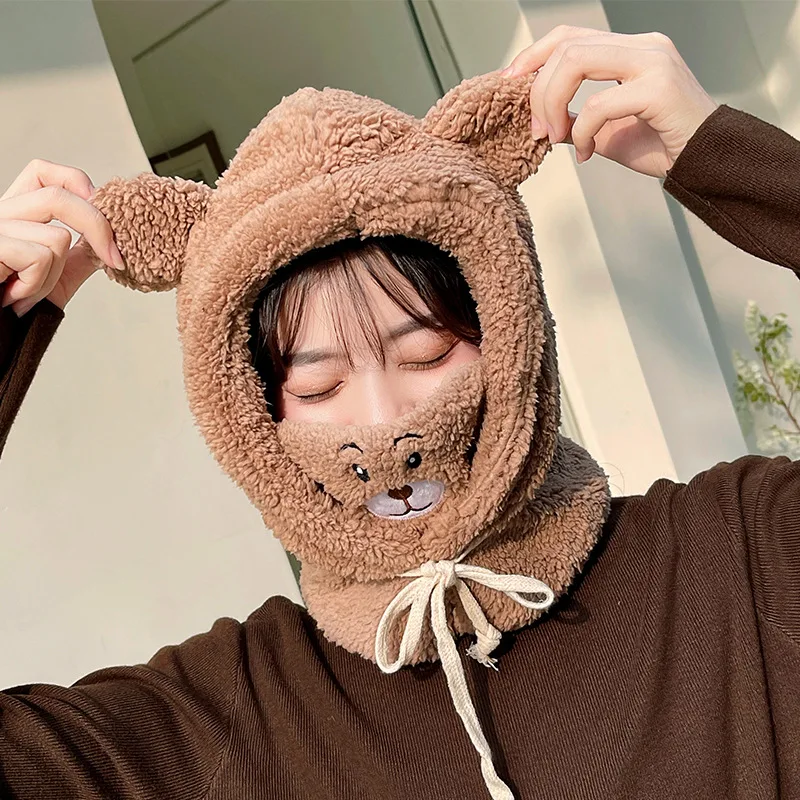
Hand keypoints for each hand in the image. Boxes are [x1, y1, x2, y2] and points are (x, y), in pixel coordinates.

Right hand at [0, 159, 123, 315]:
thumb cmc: (11, 311)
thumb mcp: (53, 279)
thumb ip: (79, 257)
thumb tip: (110, 243)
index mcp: (14, 214)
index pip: (43, 172)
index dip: (78, 185)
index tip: (101, 220)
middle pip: (58, 194)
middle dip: (98, 229)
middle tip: (114, 260)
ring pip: (56, 236)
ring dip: (52, 277)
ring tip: (27, 295)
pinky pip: (38, 258)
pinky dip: (35, 286)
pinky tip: (14, 299)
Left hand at [503, 25, 718, 177]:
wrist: (705, 163)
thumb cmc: (661, 146)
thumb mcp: (606, 133)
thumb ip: (576, 120)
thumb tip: (542, 122)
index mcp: (630, 49)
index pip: (569, 36)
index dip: (533, 56)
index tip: (509, 85)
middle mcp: (642, 46)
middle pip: (566, 46)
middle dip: (538, 89)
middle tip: (536, 129)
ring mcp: (653, 62)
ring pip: (577, 61)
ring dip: (553, 103)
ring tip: (553, 137)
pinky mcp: (659, 88)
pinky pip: (599, 103)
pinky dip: (581, 132)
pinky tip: (584, 155)